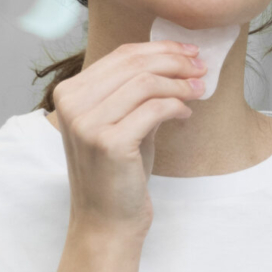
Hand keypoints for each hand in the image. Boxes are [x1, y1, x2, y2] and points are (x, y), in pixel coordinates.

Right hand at [48, 40, 207, 240]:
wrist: (106, 223)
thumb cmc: (117, 174)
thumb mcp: (122, 123)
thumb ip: (137, 92)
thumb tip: (177, 59)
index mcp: (69, 93)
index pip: (121, 55)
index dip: (160, 49)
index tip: (189, 52)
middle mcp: (72, 104)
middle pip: (134, 63)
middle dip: (175, 61)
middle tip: (201, 67)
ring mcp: (87, 123)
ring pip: (145, 82)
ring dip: (179, 83)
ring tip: (198, 90)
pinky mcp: (109, 142)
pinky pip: (154, 109)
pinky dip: (176, 106)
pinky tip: (185, 114)